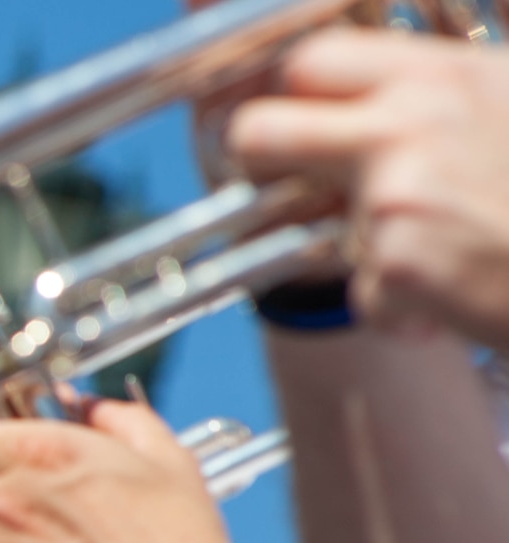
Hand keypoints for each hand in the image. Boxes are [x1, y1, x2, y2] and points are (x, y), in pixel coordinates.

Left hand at [227, 29, 508, 350]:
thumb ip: (452, 74)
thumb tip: (400, 59)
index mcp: (441, 75)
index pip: (310, 59)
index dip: (290, 94)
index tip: (292, 119)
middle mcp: (410, 122)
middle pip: (256, 131)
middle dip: (260, 164)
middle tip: (300, 187)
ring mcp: (400, 193)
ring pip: (312, 229)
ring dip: (363, 251)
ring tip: (441, 250)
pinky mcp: (401, 264)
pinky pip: (363, 298)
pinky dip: (403, 312)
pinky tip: (457, 297)